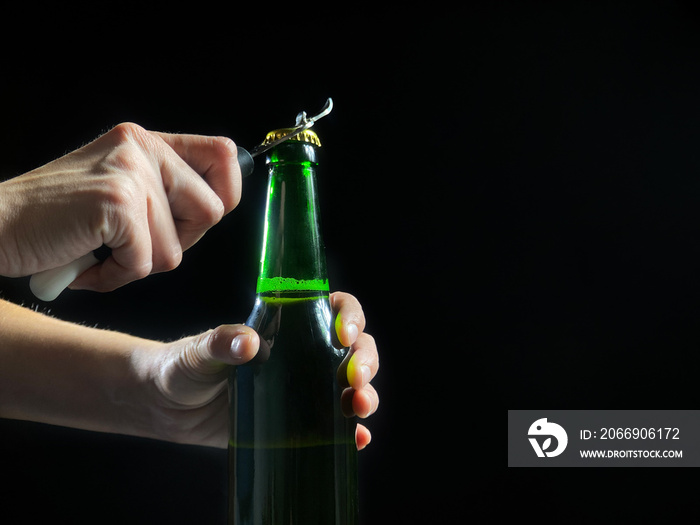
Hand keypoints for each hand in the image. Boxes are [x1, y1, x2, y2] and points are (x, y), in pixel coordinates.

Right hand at [0, 122, 241, 290]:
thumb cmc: (54, 219)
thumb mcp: (116, 187)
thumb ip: (161, 191)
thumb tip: (217, 206)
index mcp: (145, 142)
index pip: (223, 154)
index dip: (227, 192)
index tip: (200, 217)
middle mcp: (141, 149)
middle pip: (211, 211)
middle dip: (179, 243)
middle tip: (134, 244)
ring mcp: (130, 174)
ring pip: (177, 249)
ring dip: (141, 266)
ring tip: (103, 254)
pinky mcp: (117, 203)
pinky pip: (146, 263)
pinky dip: (116, 277)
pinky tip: (89, 265)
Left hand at [134, 292, 378, 448]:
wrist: (167, 408)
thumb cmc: (184, 366)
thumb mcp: (199, 350)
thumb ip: (221, 341)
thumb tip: (249, 343)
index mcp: (287, 326)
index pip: (333, 309)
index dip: (349, 316)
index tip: (343, 333)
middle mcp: (304, 354)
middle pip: (353, 349)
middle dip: (365, 361)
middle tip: (357, 378)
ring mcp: (304, 390)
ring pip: (351, 386)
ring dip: (366, 395)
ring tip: (361, 408)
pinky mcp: (297, 423)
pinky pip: (334, 426)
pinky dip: (351, 433)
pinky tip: (357, 440)